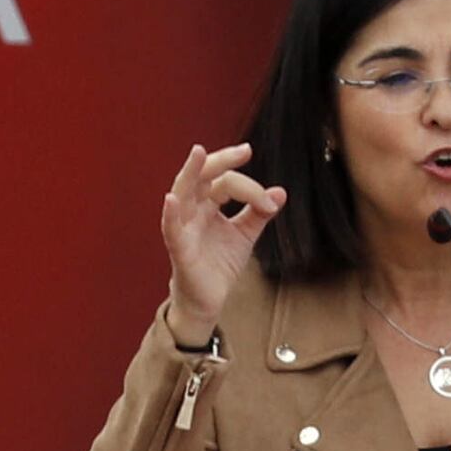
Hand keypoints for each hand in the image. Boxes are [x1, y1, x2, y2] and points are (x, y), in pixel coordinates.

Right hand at [160, 142, 277, 337]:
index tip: (271, 203)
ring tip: (198, 152)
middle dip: (222, 161)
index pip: (226, 182)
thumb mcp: (245, 235)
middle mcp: (193, 209)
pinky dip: (170, 214)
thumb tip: (280, 192)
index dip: (251, 189)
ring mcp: (184, 227)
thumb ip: (259, 213)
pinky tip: (171, 199)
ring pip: (183, 192)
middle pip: (203, 176)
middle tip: (244, 151)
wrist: (210, 299)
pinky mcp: (179, 249)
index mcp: (207, 203)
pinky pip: (171, 229)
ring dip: (190, 172)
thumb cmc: (220, 264)